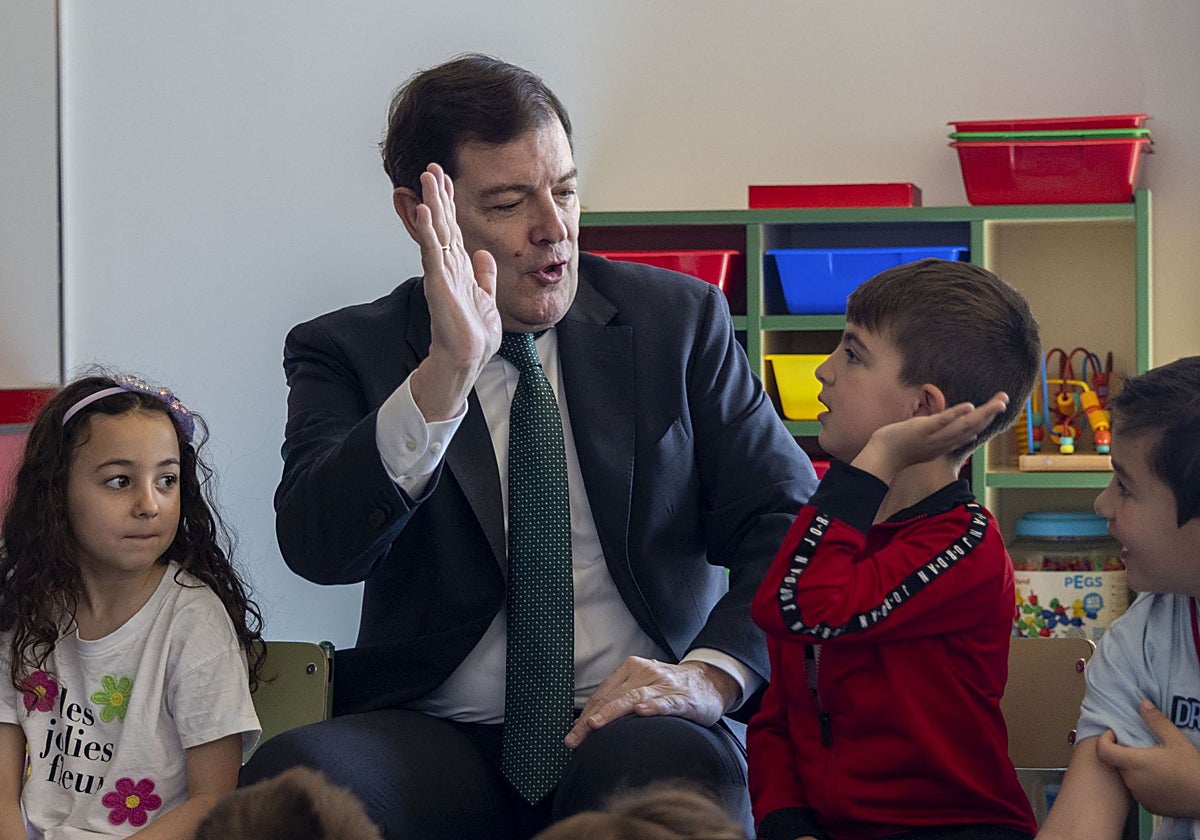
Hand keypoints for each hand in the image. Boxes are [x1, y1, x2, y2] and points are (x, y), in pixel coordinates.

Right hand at [406, 163, 501, 420]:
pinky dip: (429, 231)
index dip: (450, 204)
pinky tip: (426, 212)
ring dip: (432, 204)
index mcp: (459, 268)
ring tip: (426, 178)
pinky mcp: (439, 283)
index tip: (447, 179)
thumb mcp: (485, 297)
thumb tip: (483, 254)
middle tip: (432, 168)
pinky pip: (433, 252)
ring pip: (436, 231)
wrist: (467, 357)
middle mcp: (447, 266)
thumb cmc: (473, 334)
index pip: (453, 228)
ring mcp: (441, 273)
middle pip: (442, 223)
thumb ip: (484, 276)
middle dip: (438, 195)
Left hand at [564, 658, 737, 748]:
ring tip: (595, 724)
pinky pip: (667, 702)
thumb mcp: (642, 688)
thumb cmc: (670, 688)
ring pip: (634, 698)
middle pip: (613, 697)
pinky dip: (654, 706)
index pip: (603, 694)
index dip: (585, 715)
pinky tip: (642, 712)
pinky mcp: (684, 699)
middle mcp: (645, 674)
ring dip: (612, 712)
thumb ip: (618, 701)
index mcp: (632, 669)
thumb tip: (585, 725)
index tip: (572, 735)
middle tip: (574, 739)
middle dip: (590, 720)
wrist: (710, 681)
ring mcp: (665, 685)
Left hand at [852, 391, 1007, 483]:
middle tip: (1006, 400)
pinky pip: (942, 422)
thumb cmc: (900, 449)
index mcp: (944, 444)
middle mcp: (943, 442)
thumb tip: (969, 435)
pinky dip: (956, 414)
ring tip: (998, 403)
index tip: (1000, 408)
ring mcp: (933, 436)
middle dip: (990, 414)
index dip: (986, 421)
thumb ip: (945, 437)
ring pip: (962, 425)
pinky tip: (969, 406)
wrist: (880, 458)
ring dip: (982, 414)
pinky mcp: (922, 430)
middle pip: (972, 428)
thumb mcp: (927, 443)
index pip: (970, 432)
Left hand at [1095, 698, 1199, 817]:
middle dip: (1124, 753)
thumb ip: (1156, 721)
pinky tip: (1160, 780)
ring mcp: (1139, 796)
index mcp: (1134, 763)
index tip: (1115, 734)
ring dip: (1134, 769)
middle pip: (1116, 763)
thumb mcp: (1176, 740)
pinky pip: (1138, 791)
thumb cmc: (1192, 768)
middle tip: (1142, 748)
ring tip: (1155, 764)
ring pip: (1127, 778)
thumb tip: (1142, 703)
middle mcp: (1132, 781)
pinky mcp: (1148, 806)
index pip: (1103, 751)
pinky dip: (1144, 784)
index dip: (1104, 740)